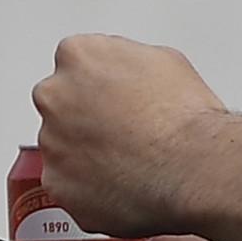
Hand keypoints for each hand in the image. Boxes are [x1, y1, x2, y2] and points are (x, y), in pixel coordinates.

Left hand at [32, 34, 232, 236]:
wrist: (191, 167)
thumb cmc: (184, 117)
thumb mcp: (166, 61)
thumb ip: (127, 61)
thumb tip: (125, 73)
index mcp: (79, 55)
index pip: (77, 61)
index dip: (101, 80)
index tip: (117, 93)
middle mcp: (55, 95)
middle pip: (61, 102)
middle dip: (85, 115)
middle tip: (122, 127)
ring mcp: (50, 141)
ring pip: (62, 144)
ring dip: (85, 151)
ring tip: (128, 159)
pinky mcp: (55, 183)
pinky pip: (66, 182)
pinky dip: (87, 184)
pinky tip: (120, 181)